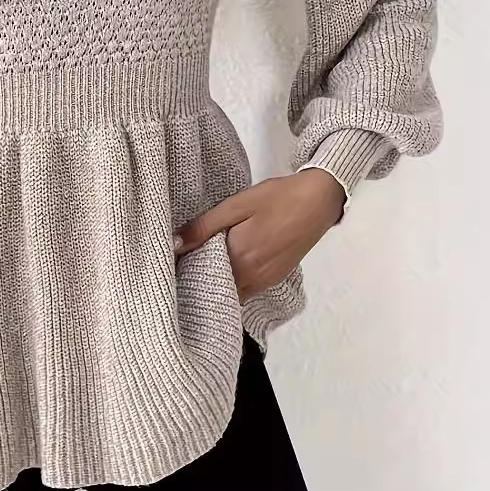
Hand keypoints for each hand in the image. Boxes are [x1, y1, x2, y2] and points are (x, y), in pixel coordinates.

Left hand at [173, 169, 346, 299]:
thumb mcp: (236, 206)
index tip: (170, 262)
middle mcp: (252, 279)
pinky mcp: (274, 279)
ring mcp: (265, 282)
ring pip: (231, 292)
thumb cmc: (277, 198)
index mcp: (239, 260)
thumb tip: (173, 245)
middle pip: (215, 289)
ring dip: (216, 281)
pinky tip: (226, 264)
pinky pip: (246, 289)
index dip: (184, 271)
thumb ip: (203, 227)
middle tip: (182, 262)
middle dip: (197, 279)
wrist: (319, 200)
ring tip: (201, 262)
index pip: (200, 278)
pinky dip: (233, 282)